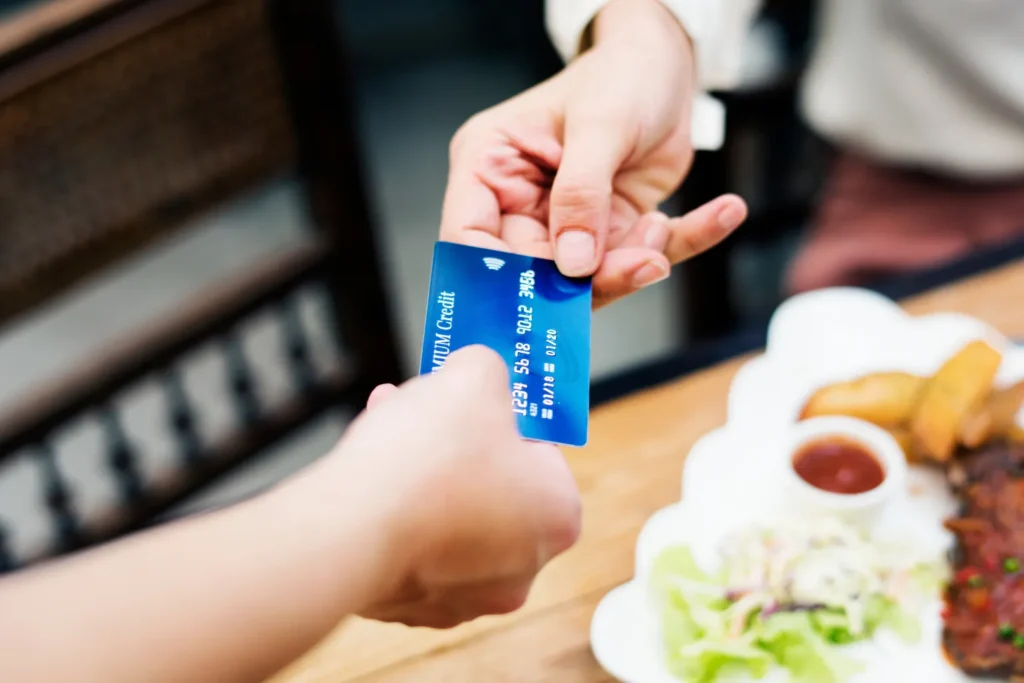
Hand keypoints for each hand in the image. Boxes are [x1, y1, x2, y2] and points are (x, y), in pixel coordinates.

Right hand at [293, 346, 580, 627]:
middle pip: (493, 486)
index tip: (475, 404)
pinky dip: (395, 516)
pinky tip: (371, 479)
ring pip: (449, 517)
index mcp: (558, 515)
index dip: (504, 420)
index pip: (542, 454)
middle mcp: (523, 567)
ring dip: (423, 474)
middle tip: (426, 410)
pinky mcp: (415, 608)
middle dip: (458, 444)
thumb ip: (488, 368)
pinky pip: (411, 548)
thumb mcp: (474, 376)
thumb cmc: (427, 458)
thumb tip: (481, 373)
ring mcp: (468, 596)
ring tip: (387, 428)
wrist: (350, 528)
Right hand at [441, 0, 746, 307]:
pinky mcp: (615, 230)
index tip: (540, 296)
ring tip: (664, 230)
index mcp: (490, 168)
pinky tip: (724, 213)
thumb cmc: (619, 75)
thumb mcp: (600, 126)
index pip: (471, 239)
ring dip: (636, 263)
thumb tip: (573, 263)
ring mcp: (569, 222)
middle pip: (535, 271)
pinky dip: (687, 239)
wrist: (666, 66)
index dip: (498, 277)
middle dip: (588, 279)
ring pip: (590, 277)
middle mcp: (522, 202)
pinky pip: (645, 253)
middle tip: (638, 265)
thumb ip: (582, 194)